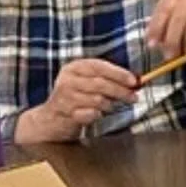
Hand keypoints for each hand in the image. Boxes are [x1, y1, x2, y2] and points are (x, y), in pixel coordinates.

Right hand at [23, 58, 139, 143]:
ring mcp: (65, 97)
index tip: (134, 81)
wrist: (51, 120)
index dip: (118, 73)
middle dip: (120, 91)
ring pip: (97, 100)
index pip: (99, 66)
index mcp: (74, 67)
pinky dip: (97, 115)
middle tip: (133, 97)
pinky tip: (96, 115)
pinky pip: (90, 114)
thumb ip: (108, 80)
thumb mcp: (88, 83)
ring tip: (110, 107)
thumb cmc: (75, 100)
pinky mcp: (65, 113)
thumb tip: (134, 82)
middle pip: (100, 83)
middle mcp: (68, 79)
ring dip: (108, 105)